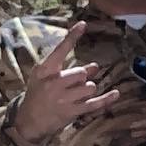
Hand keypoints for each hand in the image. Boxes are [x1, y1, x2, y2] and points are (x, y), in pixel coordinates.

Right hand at [12, 21, 119, 145]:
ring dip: (86, 90)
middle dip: (80, 78)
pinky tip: (116, 94)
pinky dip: (106, 99)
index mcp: (44, 70)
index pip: (60, 50)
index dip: (72, 37)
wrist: (29, 120)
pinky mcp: (71, 111)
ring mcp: (63, 98)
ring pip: (89, 88)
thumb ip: (69, 69)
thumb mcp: (45, 78)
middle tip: (71, 85)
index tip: (83, 24)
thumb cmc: (38, 94)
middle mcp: (53, 83)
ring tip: (74, 96)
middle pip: (81, 73)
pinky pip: (94, 103)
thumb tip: (95, 66)